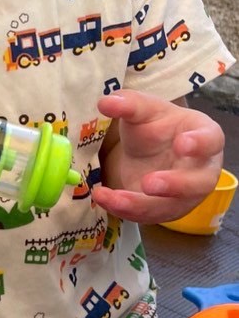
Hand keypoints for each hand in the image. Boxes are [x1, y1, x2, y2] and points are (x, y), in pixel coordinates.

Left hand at [93, 91, 224, 224]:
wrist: (151, 149)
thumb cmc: (157, 126)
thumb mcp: (143, 110)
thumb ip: (128, 104)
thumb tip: (105, 102)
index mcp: (205, 136)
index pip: (211, 140)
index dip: (199, 144)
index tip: (181, 144)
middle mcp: (202, 169)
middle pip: (199, 183)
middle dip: (175, 185)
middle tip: (149, 183)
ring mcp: (186, 194)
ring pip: (172, 206)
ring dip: (143, 205)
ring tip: (115, 198)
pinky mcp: (166, 209)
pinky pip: (150, 215)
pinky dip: (127, 211)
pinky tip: (106, 199)